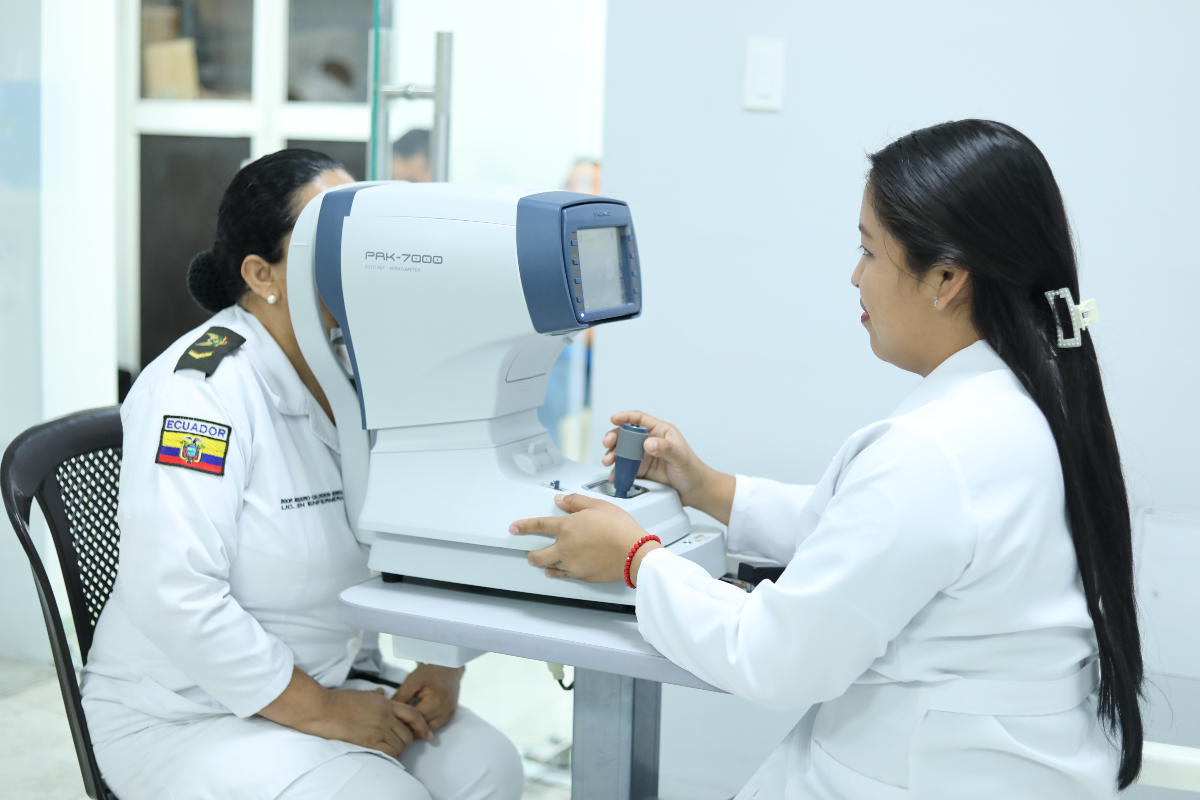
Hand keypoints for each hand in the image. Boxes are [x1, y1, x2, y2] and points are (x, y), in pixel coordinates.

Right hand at [315, 687, 432, 757]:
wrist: (324, 709)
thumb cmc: (338, 701)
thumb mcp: (362, 694)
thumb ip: (375, 695)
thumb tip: (381, 692)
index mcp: (385, 703)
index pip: (413, 714)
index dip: (422, 726)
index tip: (427, 734)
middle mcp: (386, 715)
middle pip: (408, 733)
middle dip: (407, 741)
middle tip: (400, 744)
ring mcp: (378, 728)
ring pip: (400, 744)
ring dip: (398, 749)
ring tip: (390, 749)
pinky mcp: (369, 740)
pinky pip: (389, 751)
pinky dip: (391, 755)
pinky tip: (385, 753)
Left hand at [394, 663, 463, 730]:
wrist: (448, 667)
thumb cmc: (429, 671)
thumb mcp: (412, 681)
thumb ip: (400, 698)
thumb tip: (388, 713)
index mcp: (437, 700)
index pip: (416, 718)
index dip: (401, 720)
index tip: (389, 720)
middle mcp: (446, 711)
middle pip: (422, 727)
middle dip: (407, 726)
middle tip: (393, 724)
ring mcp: (449, 715)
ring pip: (427, 731)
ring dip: (415, 728)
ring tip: (403, 722)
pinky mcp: (449, 717)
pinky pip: (433, 727)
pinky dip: (422, 726)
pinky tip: (413, 720)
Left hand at [510, 493, 662, 584]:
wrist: (634, 553)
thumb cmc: (619, 528)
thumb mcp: (598, 505)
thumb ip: (576, 502)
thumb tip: (561, 499)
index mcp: (567, 527)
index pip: (539, 525)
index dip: (524, 526)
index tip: (514, 528)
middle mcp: (565, 548)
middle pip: (538, 554)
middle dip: (531, 554)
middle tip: (528, 553)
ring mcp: (572, 564)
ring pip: (550, 566)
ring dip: (543, 564)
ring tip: (540, 563)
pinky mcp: (582, 576)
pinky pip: (564, 575)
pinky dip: (557, 573)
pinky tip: (556, 572)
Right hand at [601, 411, 734, 523]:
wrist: (695, 492)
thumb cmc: (693, 471)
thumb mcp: (680, 457)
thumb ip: (665, 448)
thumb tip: (648, 443)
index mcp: (661, 432)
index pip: (640, 420)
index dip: (626, 417)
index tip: (614, 418)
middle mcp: (650, 442)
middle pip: (627, 435)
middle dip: (614, 437)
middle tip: (608, 443)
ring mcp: (644, 457)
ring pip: (623, 451)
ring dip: (613, 454)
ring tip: (608, 461)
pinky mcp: (641, 471)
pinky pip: (625, 468)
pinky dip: (618, 471)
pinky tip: (615, 475)